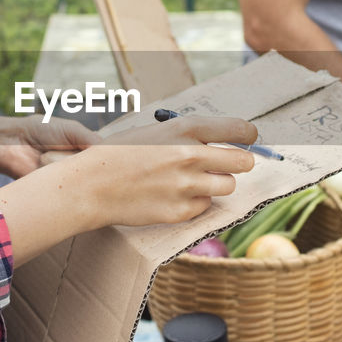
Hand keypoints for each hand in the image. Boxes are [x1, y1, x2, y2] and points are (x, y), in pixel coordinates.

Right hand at [0, 114, 259, 266]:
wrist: (92, 185)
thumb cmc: (121, 154)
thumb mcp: (156, 132)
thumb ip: (190, 136)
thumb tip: (224, 142)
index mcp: (185, 129)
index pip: (240, 130)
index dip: (248, 136)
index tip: (249, 139)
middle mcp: (191, 156)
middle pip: (243, 162)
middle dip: (240, 163)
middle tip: (231, 164)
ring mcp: (187, 186)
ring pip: (227, 187)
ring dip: (217, 184)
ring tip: (194, 181)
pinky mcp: (181, 212)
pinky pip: (205, 207)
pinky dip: (195, 203)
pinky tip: (174, 196)